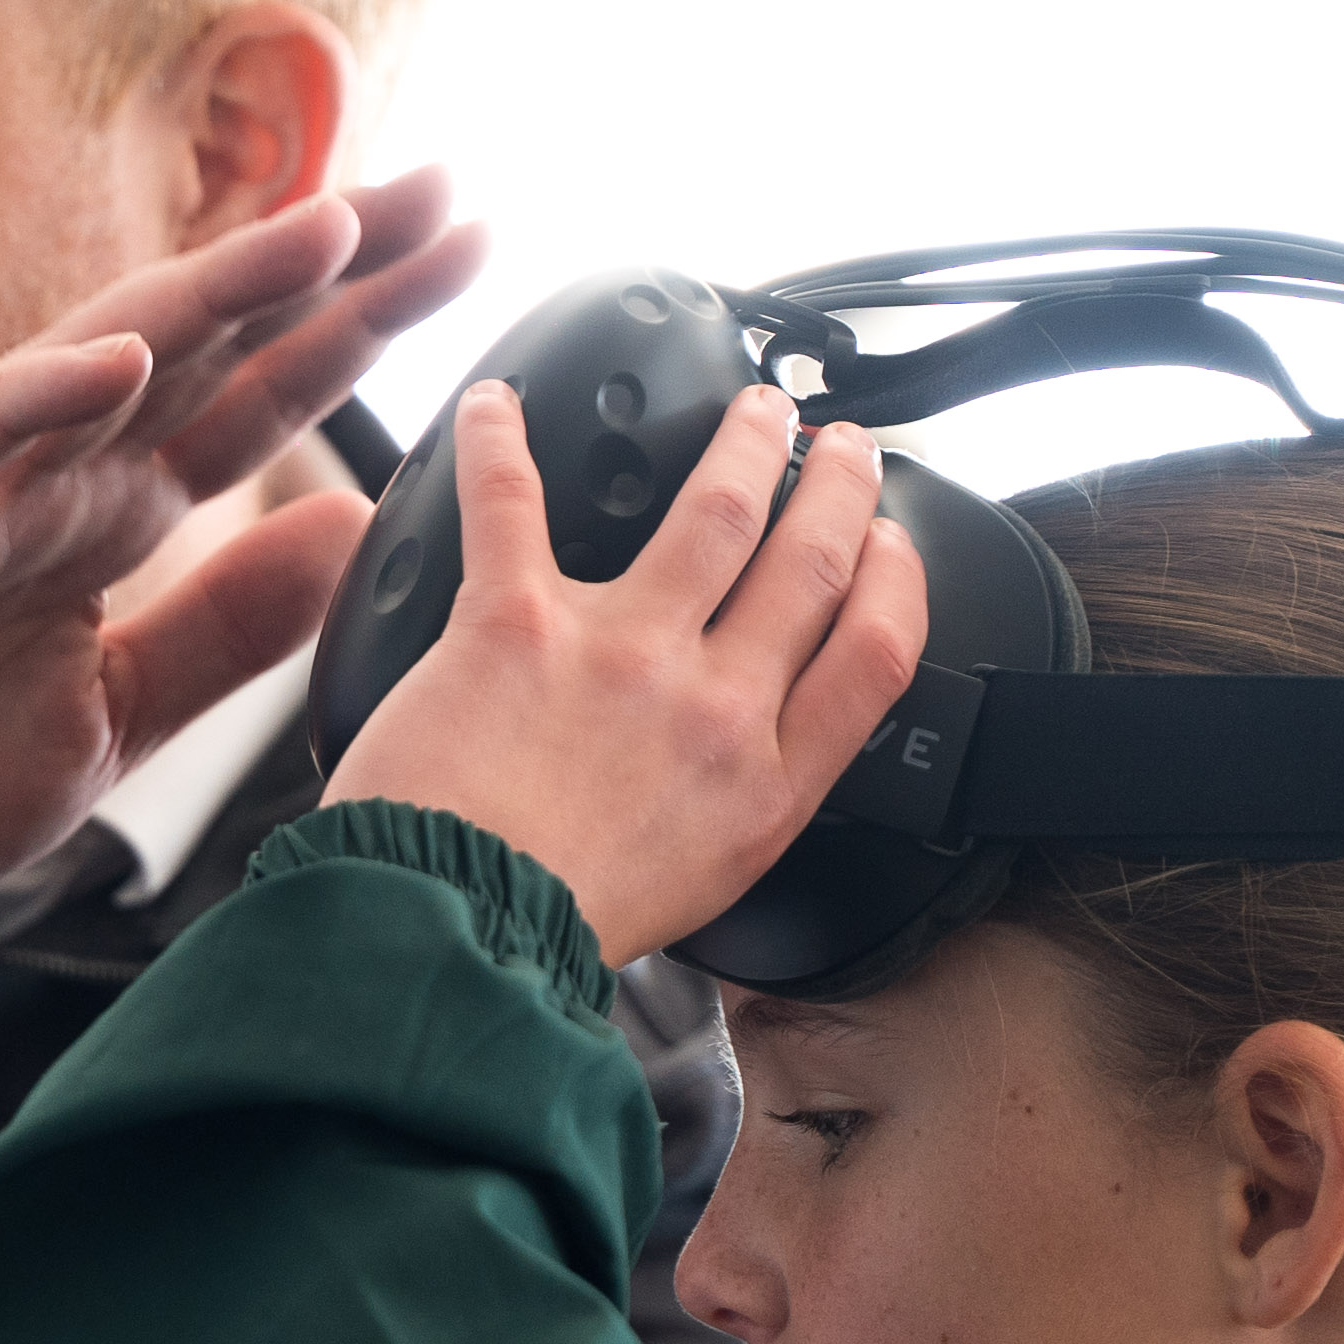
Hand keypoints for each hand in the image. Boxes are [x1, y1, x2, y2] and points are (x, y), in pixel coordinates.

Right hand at [0, 174, 486, 1048]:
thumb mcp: (111, 720)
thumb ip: (226, 632)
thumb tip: (354, 528)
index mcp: (100, 528)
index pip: (251, 400)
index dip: (356, 327)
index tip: (468, 255)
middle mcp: (40, 488)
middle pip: (202, 350)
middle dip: (321, 273)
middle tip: (447, 192)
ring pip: (93, 367)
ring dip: (205, 296)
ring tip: (321, 230)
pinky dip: (31, 401)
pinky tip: (115, 358)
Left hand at [323, 379, 926, 966]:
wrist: (447, 939)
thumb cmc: (545, 932)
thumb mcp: (699, 889)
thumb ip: (738, 808)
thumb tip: (747, 763)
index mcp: (763, 783)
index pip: (875, 655)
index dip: (896, 580)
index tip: (889, 542)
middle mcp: (710, 707)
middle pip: (806, 563)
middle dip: (836, 486)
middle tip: (840, 446)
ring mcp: (620, 653)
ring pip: (712, 509)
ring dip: (741, 443)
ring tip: (754, 410)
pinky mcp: (515, 622)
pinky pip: (513, 500)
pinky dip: (500, 441)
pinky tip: (496, 404)